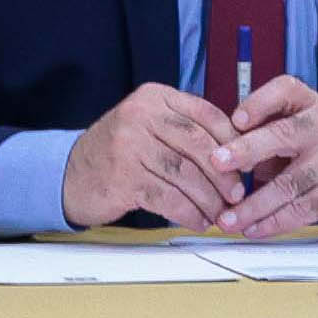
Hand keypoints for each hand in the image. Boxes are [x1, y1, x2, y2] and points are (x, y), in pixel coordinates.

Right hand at [64, 83, 252, 231]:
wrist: (69, 174)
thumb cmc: (120, 153)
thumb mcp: (149, 126)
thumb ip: (185, 129)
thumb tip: (237, 152)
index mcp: (155, 98)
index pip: (207, 115)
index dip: (233, 142)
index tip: (247, 163)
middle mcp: (141, 116)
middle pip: (200, 145)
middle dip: (224, 175)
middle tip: (237, 195)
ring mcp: (129, 146)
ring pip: (186, 175)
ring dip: (208, 199)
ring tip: (219, 213)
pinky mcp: (123, 178)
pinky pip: (169, 198)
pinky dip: (189, 213)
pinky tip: (197, 220)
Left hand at [210, 76, 317, 238]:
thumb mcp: (314, 134)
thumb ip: (275, 143)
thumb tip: (232, 164)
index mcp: (316, 107)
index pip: (286, 91)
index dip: (259, 103)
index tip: (236, 120)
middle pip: (282, 135)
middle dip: (245, 150)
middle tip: (217, 163)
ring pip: (287, 184)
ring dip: (252, 205)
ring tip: (227, 218)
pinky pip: (301, 209)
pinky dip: (273, 222)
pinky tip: (255, 229)